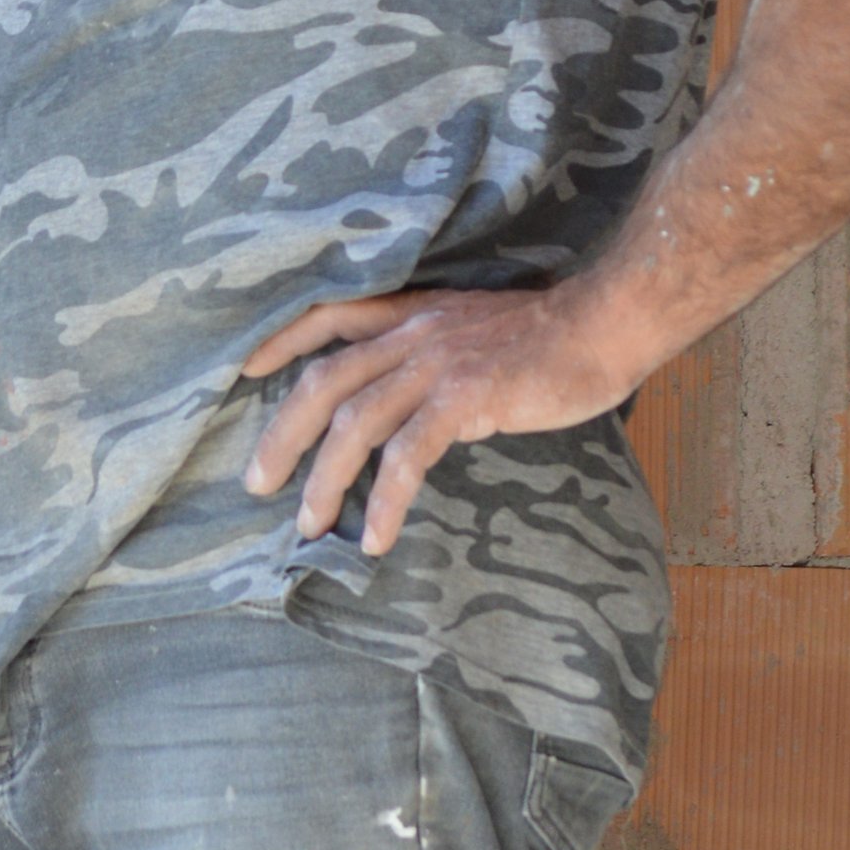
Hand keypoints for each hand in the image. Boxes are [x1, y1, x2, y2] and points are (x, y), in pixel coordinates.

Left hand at [239, 281, 643, 558]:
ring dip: (326, 478)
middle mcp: (414, 335)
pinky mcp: (466, 398)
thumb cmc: (548, 337)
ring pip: (356, 422)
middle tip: (256, 484)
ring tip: (309, 524)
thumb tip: (409, 406)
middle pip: (325, 382)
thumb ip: (433, 359)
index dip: (283, 339)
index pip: (330, 316)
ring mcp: (437, 365)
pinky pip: (409, 454)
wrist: (603, 325)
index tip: (246, 369)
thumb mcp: (474, 331)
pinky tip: (374, 535)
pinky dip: (385, 499)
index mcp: (413, 315)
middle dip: (283, 435)